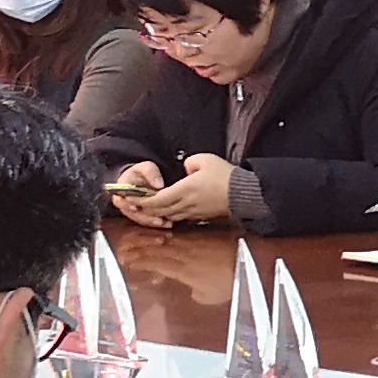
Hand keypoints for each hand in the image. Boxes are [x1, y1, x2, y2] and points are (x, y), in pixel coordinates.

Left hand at [117, 152, 237, 227]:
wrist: (245, 193)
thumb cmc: (226, 176)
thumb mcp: (205, 160)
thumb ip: (189, 163)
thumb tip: (186, 168)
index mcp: (185, 190)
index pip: (157, 199)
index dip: (143, 200)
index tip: (132, 199)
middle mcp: (187, 204)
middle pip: (160, 210)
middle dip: (146, 209)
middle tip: (135, 205)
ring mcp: (195, 212)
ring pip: (170, 215)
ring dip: (158, 214)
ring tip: (150, 209)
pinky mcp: (203, 216)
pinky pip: (182, 217)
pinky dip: (172, 215)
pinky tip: (169, 212)